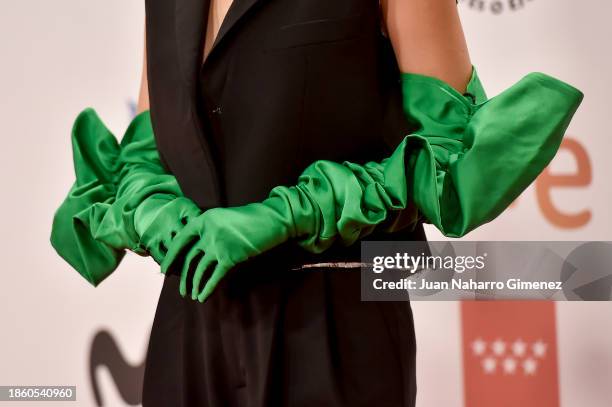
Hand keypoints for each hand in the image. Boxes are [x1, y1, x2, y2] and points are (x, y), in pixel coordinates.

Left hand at [160, 197, 292, 301]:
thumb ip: (209, 230)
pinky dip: (207, 289)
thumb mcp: (223, 218)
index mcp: (204, 219)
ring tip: (192, 296)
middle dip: (183, 277)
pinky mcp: (230, 256)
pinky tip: (203, 297)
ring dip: (194, 285)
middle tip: (181, 290)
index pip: (181, 240)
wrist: (270, 220)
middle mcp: (208, 232)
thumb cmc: (249, 219)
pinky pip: (214, 277)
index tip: (164, 270)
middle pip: (189, 258)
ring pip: (199, 270)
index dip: (171, 257)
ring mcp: (218, 244)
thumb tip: (195, 251)